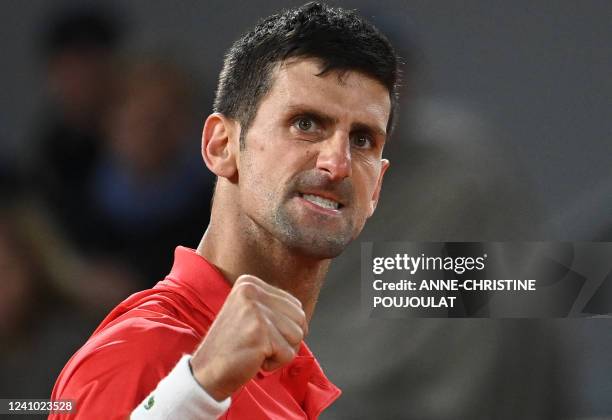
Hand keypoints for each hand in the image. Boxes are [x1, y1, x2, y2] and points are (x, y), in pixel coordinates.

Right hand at [190, 274, 306, 400]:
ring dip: (281, 351)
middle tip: (260, 345)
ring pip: (297, 335)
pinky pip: (288, 354)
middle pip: (300, 318)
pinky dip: (275, 363)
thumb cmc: (232, 347)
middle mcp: (252, 291)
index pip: (294, 304)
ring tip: (256, 350)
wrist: (206, 372)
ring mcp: (256, 310)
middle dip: (286, 339)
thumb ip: (274, 307)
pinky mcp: (260, 332)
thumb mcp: (250, 313)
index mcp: (249, 283)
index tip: (259, 334)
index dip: (285, 327)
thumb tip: (302, 315)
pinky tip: (254, 359)